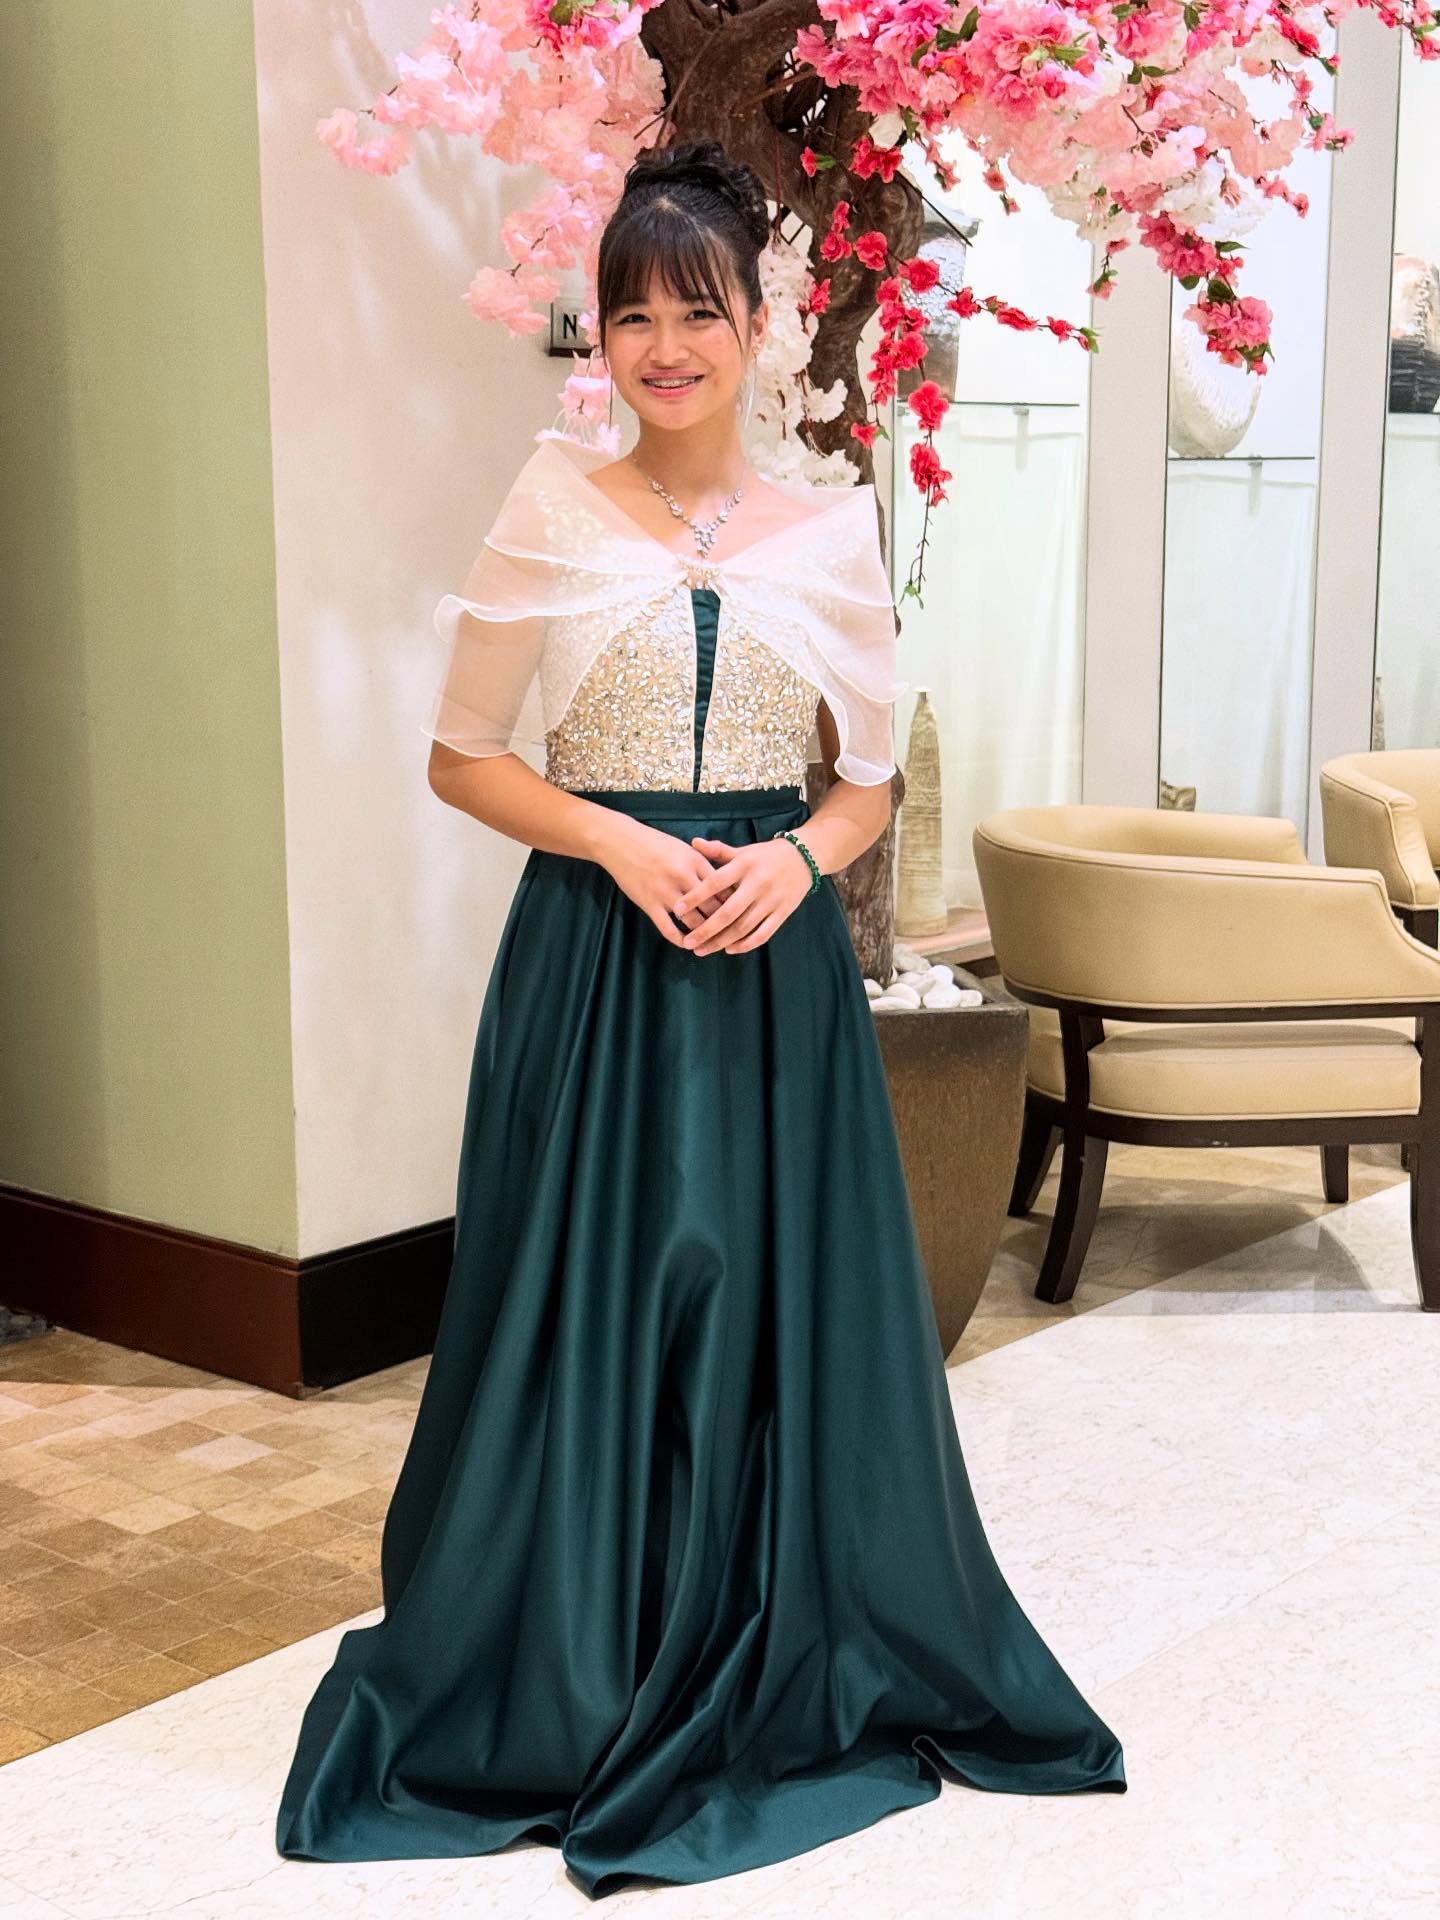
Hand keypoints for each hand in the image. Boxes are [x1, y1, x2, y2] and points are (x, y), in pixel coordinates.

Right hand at [595, 817, 736, 949]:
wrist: (620, 842)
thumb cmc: (654, 843)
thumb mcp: (683, 848)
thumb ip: (703, 863)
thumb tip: (724, 882)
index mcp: (695, 861)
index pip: (723, 888)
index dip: (734, 903)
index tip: (742, 914)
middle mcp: (684, 877)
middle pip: (712, 908)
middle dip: (724, 924)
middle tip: (733, 935)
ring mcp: (666, 892)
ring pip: (694, 922)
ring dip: (704, 935)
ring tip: (712, 943)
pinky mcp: (650, 904)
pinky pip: (668, 929)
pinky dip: (680, 940)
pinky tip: (686, 944)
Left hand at [673, 835, 814, 954]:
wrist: (805, 857)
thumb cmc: (767, 855)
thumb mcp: (743, 850)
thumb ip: (719, 851)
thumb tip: (693, 842)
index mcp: (744, 865)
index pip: (716, 882)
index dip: (696, 896)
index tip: (678, 909)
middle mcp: (758, 883)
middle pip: (728, 912)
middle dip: (706, 930)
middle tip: (687, 942)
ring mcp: (771, 900)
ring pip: (744, 927)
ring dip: (721, 941)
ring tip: (702, 950)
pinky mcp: (783, 912)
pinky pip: (763, 933)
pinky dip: (746, 944)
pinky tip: (730, 949)